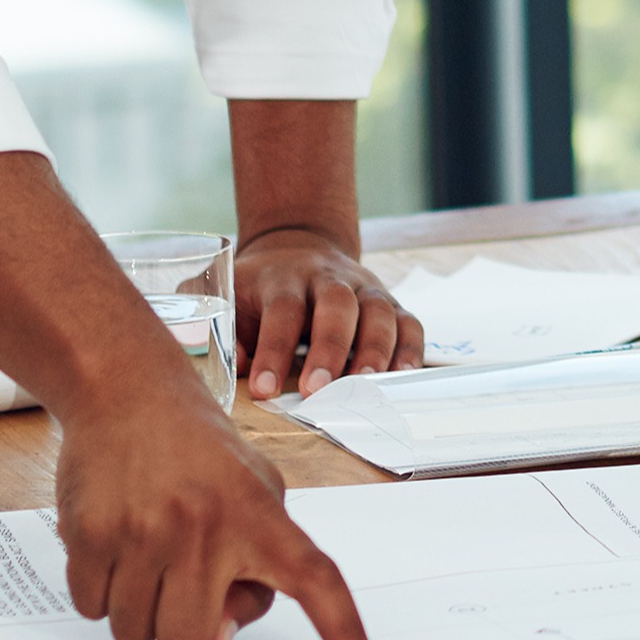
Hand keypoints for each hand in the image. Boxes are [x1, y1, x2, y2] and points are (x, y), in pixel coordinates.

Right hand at [49, 386, 375, 639]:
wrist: (127, 392)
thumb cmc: (199, 456)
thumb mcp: (251, 498)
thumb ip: (250, 579)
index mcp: (261, 518)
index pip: (317, 582)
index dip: (343, 636)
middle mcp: (207, 526)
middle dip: (181, 629)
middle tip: (178, 583)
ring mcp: (144, 531)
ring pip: (135, 633)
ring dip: (136, 613)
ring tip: (145, 557)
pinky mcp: (92, 533)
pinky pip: (91, 607)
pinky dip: (99, 593)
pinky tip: (113, 545)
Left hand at [227, 227, 423, 399]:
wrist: (299, 250)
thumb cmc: (262, 290)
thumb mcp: (233, 300)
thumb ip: (229, 333)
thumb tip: (238, 366)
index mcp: (285, 277)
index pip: (283, 309)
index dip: (274, 349)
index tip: (265, 389)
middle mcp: (329, 277)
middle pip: (337, 304)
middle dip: (329, 349)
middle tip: (316, 390)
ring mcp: (365, 288)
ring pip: (378, 312)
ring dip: (374, 351)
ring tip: (363, 387)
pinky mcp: (391, 304)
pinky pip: (409, 323)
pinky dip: (410, 350)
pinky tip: (401, 377)